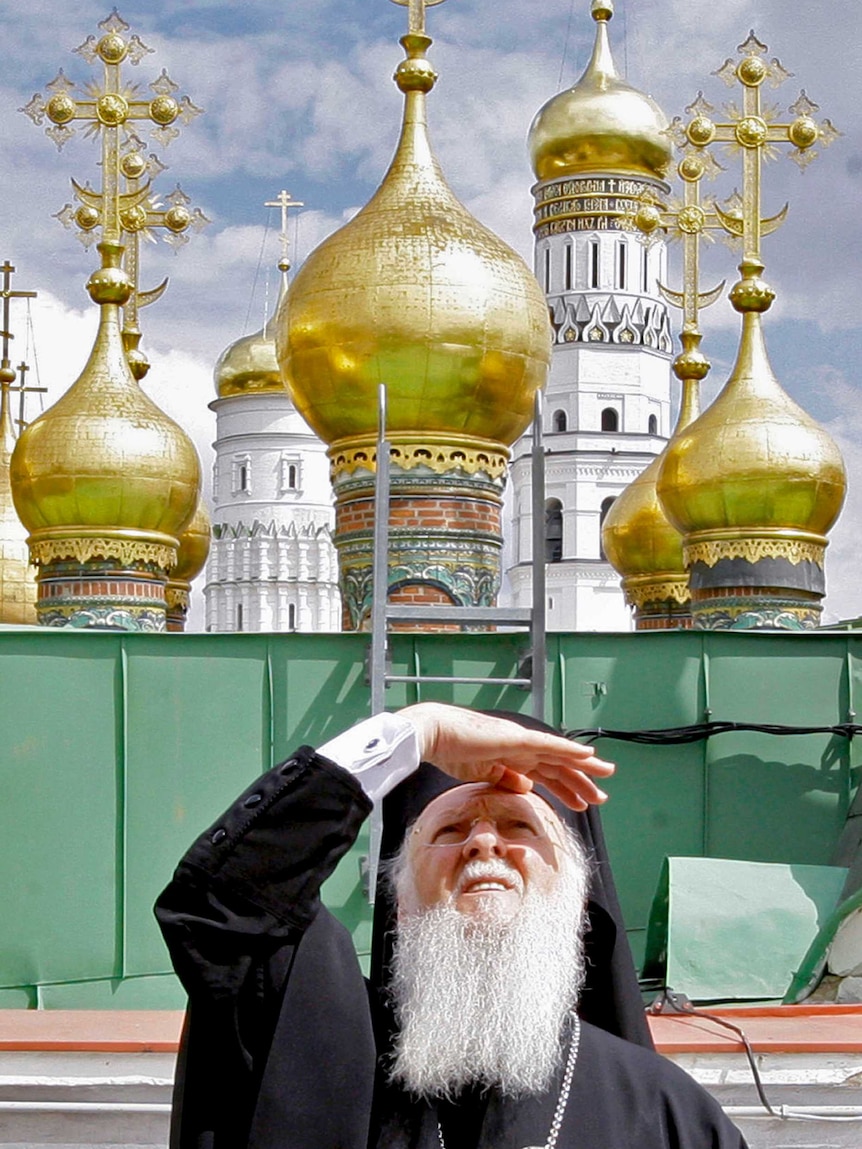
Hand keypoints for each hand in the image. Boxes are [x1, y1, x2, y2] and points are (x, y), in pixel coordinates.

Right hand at [400, 702, 613, 810]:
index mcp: (512, 757)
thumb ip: (506, 780)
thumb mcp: (483, 775)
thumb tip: (528, 787)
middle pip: (558, 766)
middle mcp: (521, 747)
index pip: (546, 775)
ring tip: (606, 774)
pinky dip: (570, 750)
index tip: (581, 803)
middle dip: (580, 782)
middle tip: (600, 798)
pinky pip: (550, 745)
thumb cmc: (451, 752)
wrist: (435, 734)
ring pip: (561, 755)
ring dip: (584, 766)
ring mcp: (521, 741)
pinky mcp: (518, 738)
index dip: (565, 789)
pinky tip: (588, 756)